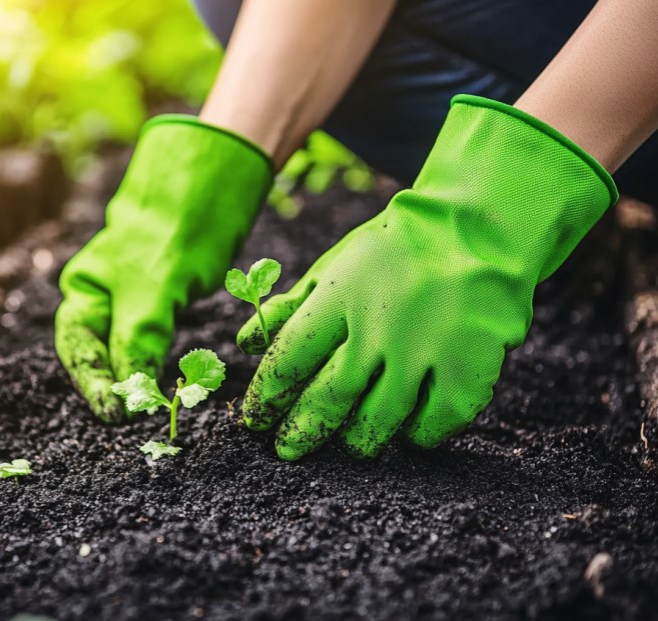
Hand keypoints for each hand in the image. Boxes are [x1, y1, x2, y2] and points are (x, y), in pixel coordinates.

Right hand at [55, 116, 271, 421]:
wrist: (209, 184)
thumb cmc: (174, 227)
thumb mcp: (155, 285)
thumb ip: (138, 337)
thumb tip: (130, 391)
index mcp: (85, 289)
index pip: (80, 348)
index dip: (95, 383)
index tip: (117, 413)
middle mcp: (101, 297)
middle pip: (98, 355)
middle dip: (112, 388)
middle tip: (130, 419)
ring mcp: (131, 300)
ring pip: (127, 353)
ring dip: (136, 381)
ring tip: (148, 409)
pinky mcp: (161, 303)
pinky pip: (152, 343)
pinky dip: (157, 365)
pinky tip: (168, 385)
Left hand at [239, 96, 616, 459]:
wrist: (478, 227)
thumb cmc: (395, 250)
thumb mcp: (336, 265)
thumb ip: (290, 306)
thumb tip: (244, 345)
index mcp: (339, 296)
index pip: (288, 360)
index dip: (266, 398)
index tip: (255, 420)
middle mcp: (378, 327)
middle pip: (328, 399)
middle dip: (301, 432)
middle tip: (287, 450)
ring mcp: (425, 351)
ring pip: (377, 423)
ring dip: (355, 441)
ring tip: (348, 443)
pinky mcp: (468, 369)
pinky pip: (433, 425)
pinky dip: (417, 436)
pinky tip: (407, 433)